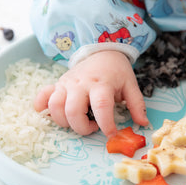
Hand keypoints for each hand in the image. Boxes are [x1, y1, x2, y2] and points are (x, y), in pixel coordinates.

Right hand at [34, 50, 148, 136]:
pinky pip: (42, 97)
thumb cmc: (116, 71)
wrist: (100, 50)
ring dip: (64, 122)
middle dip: (81, 127)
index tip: (110, 134)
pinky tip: (51, 114)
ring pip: (55, 107)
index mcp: (102, 83)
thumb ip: (137, 105)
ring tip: (78, 121)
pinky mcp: (57, 84)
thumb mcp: (131, 85)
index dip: (105, 123)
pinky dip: (42, 108)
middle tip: (93, 128)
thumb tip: (143, 123)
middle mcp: (81, 83)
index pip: (101, 105)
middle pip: (72, 110)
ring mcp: (66, 83)